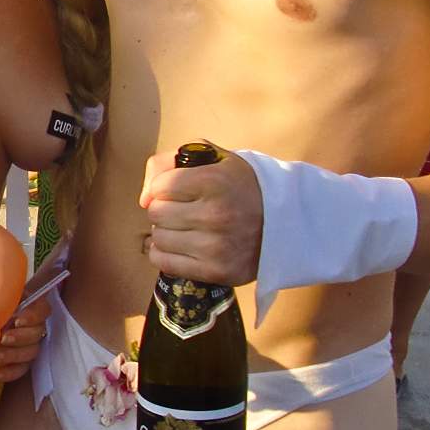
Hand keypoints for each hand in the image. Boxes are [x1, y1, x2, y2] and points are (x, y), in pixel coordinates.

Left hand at [0, 296, 48, 381]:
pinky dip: (10, 372)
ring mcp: (30, 344)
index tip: (18, 321)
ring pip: (30, 352)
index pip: (42, 310)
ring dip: (13, 355)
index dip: (33, 317)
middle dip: (19, 337)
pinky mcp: (23, 361)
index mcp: (31, 307)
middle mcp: (34, 326)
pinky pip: (22, 368)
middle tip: (3, 338)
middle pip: (36, 333)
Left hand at [140, 148, 263, 285]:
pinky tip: (180, 246)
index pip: (160, 187)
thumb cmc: (240, 186)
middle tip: (183, 210)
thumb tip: (143, 198)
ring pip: (158, 239)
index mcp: (214, 181)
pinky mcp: (216, 271)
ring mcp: (216, 246)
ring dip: (165, 233)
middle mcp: (215, 215)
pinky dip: (164, 254)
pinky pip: (164, 263)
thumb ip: (167, 163)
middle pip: (156, 213)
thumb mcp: (210, 157)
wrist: (285, 221)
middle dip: (164, 210)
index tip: (179, 190)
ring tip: (185, 228)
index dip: (164, 187)